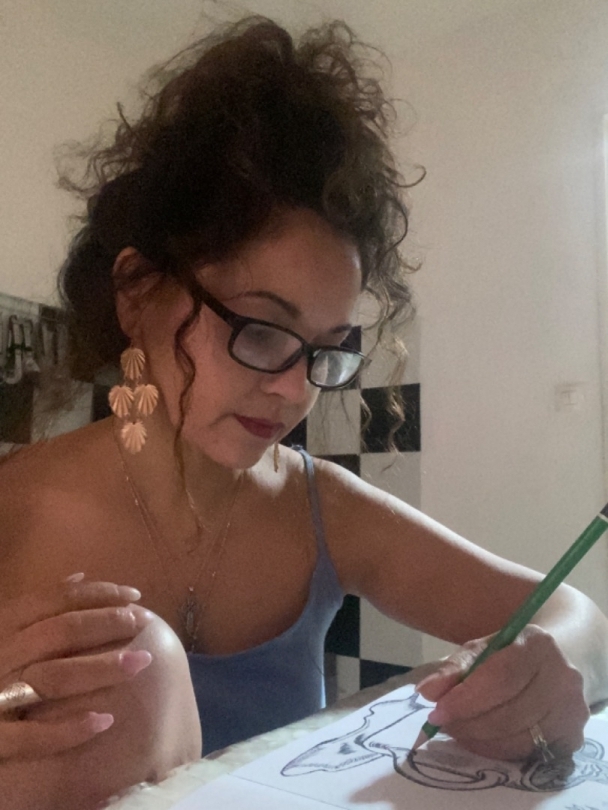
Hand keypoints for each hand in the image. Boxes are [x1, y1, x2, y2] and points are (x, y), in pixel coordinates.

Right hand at [0, 574, 153, 759]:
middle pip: (62, 632)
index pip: (56, 601)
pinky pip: (32, 737)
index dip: (99, 595)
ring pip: (55, 677)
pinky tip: (105, 721)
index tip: (134, 596)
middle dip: (107, 624)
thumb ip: (34, 606)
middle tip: (142, 623)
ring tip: (140, 663)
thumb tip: (79, 579)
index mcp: (1, 626)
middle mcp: (0, 655)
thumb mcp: (0, 626)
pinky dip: (68, 729)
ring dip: (101, 668)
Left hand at [416, 624, 588, 759]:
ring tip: (457, 730)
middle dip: (469, 723)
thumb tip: (425, 691)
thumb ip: (453, 669)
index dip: (466, 699)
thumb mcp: (481, 650)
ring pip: (518, 738)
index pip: (500, 678)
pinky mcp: (573, 737)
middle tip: (442, 724)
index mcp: (539, 644)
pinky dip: (498, 750)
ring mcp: (572, 710)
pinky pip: (528, 753)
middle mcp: (564, 677)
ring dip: (480, 739)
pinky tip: (480, 739)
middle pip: (510, 713)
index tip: (436, 711)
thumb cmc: (509, 654)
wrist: (553, 664)